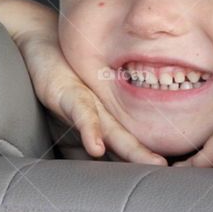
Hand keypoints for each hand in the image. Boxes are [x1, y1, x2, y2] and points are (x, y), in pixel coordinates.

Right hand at [13, 25, 166, 165]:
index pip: (129, 141)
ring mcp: (88, 99)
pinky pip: (81, 113)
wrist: (39, 39)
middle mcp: (101, 108)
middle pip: (129, 139)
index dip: (148, 157)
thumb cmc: (59, 72)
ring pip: (113, 128)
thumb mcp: (75, 100)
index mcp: (104, 114)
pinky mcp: (67, 93)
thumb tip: (99, 153)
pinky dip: (89, 130)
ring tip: (152, 162)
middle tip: (172, 172)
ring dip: (132, 149)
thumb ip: (89, 124)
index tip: (173, 172)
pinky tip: (95, 147)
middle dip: (150, 157)